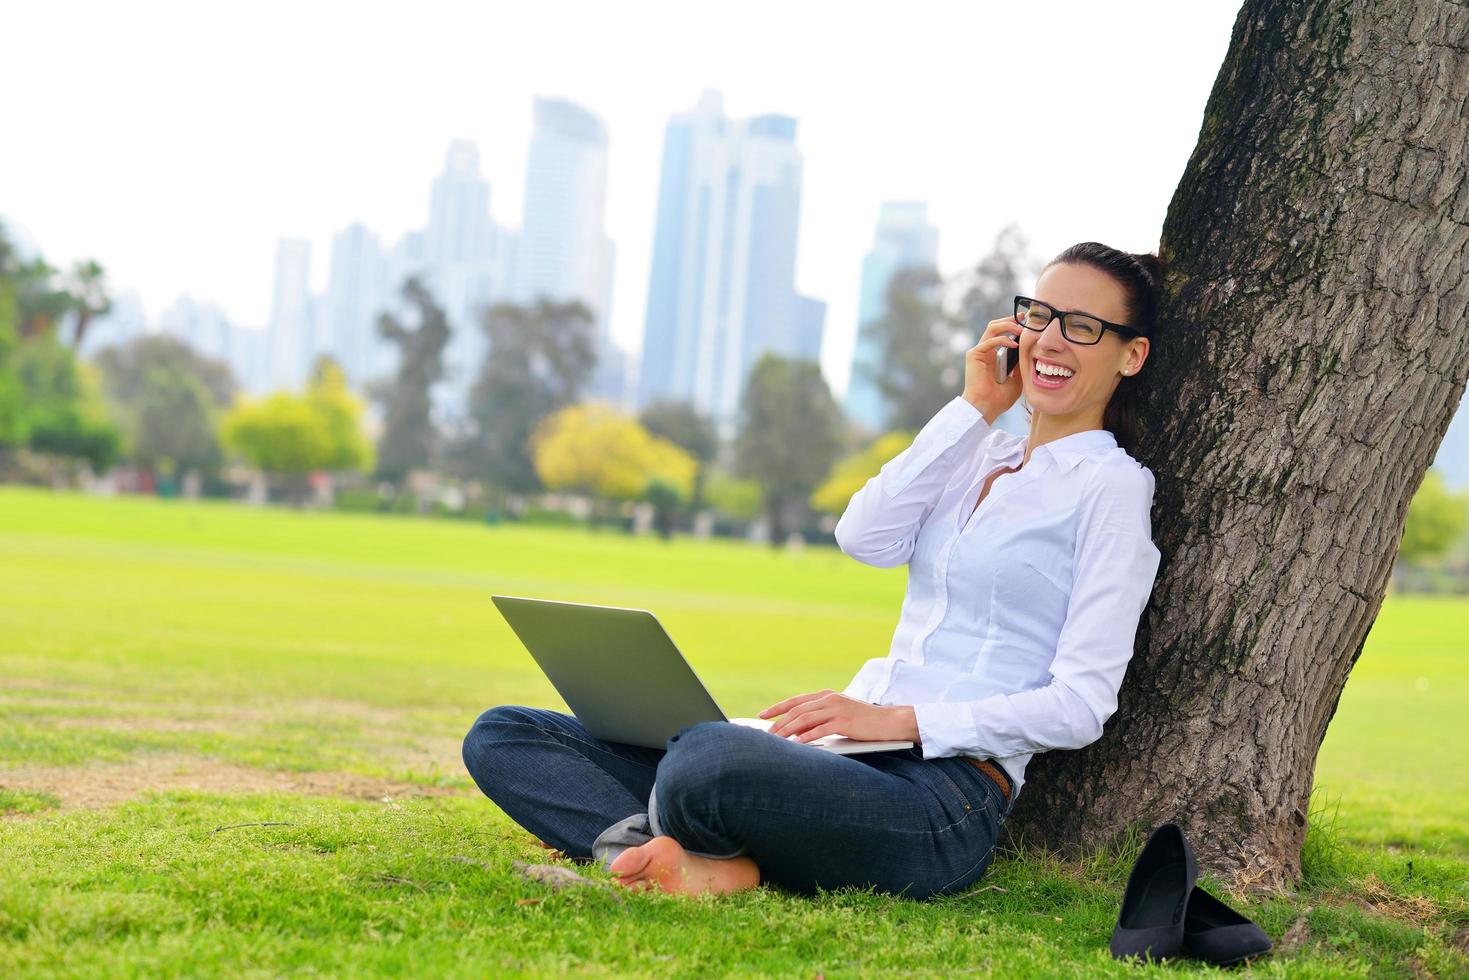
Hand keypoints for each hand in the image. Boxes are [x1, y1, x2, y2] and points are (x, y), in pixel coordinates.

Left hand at [757, 690, 918, 743]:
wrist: (890, 721)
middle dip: (778, 723)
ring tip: (775, 741)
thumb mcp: (839, 714)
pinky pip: (819, 730)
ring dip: (787, 731)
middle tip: (765, 734)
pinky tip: (795, 745)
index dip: (777, 708)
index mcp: (826, 695)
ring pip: (804, 719)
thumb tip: (796, 731)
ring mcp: (836, 709)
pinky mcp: (844, 722)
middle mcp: (829, 699)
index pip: (795, 700)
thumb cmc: (864, 721)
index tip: (762, 715)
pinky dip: (805, 738)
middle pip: (796, 710)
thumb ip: (820, 718)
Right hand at [962, 316, 1024, 421]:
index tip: (1028, 321)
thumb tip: (1031, 351)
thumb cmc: (999, 398)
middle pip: (996, 326)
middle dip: (1011, 320)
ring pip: (992, 328)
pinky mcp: (974, 355)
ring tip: (1021, 329)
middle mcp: (984, 351)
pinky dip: (1003, 340)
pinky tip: (1014, 344)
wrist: (985, 407)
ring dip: (1007, 325)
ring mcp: (978, 352)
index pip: (1002, 333)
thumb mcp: (1017, 379)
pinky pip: (989, 341)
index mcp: (993, 356)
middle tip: (1025, 318)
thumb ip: (1020, 364)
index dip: (1013, 325)